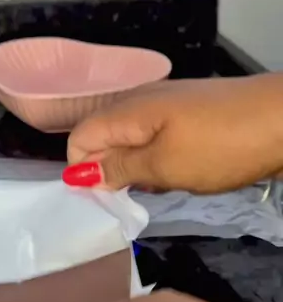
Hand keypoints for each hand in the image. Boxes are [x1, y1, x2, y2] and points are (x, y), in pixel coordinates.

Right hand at [64, 74, 282, 192]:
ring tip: (160, 189)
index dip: (82, 171)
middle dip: (108, 172)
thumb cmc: (221, 145)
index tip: (104, 199)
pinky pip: (156, 140)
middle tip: (133, 199)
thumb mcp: (164, 165)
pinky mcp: (189, 116)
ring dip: (136, 170)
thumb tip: (79, 174)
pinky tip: (178, 177)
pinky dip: (158, 162)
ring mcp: (167, 106)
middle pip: (103, 138)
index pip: (79, 138)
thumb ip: (119, 168)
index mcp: (127, 110)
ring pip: (131, 142)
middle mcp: (140, 102)